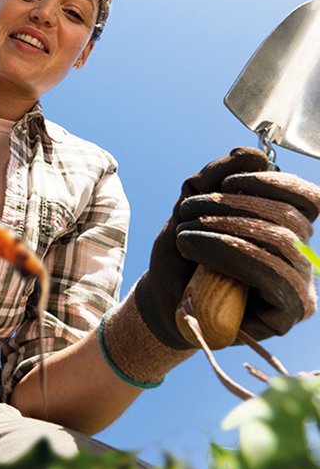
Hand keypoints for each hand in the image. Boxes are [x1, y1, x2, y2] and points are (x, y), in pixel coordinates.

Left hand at [137, 147, 319, 347]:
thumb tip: (252, 155)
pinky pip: (273, 276)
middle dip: (231, 206)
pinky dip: (229, 254)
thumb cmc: (183, 252)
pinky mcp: (288, 313)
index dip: (274, 184)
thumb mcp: (191, 205)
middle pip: (289, 218)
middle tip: (187, 209)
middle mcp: (301, 257)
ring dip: (223, 229)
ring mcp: (300, 287)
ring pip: (280, 243)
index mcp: (288, 228)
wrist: (162, 295)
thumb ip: (217, 176)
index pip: (310, 198)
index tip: (228, 184)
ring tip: (183, 232)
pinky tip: (192, 249)